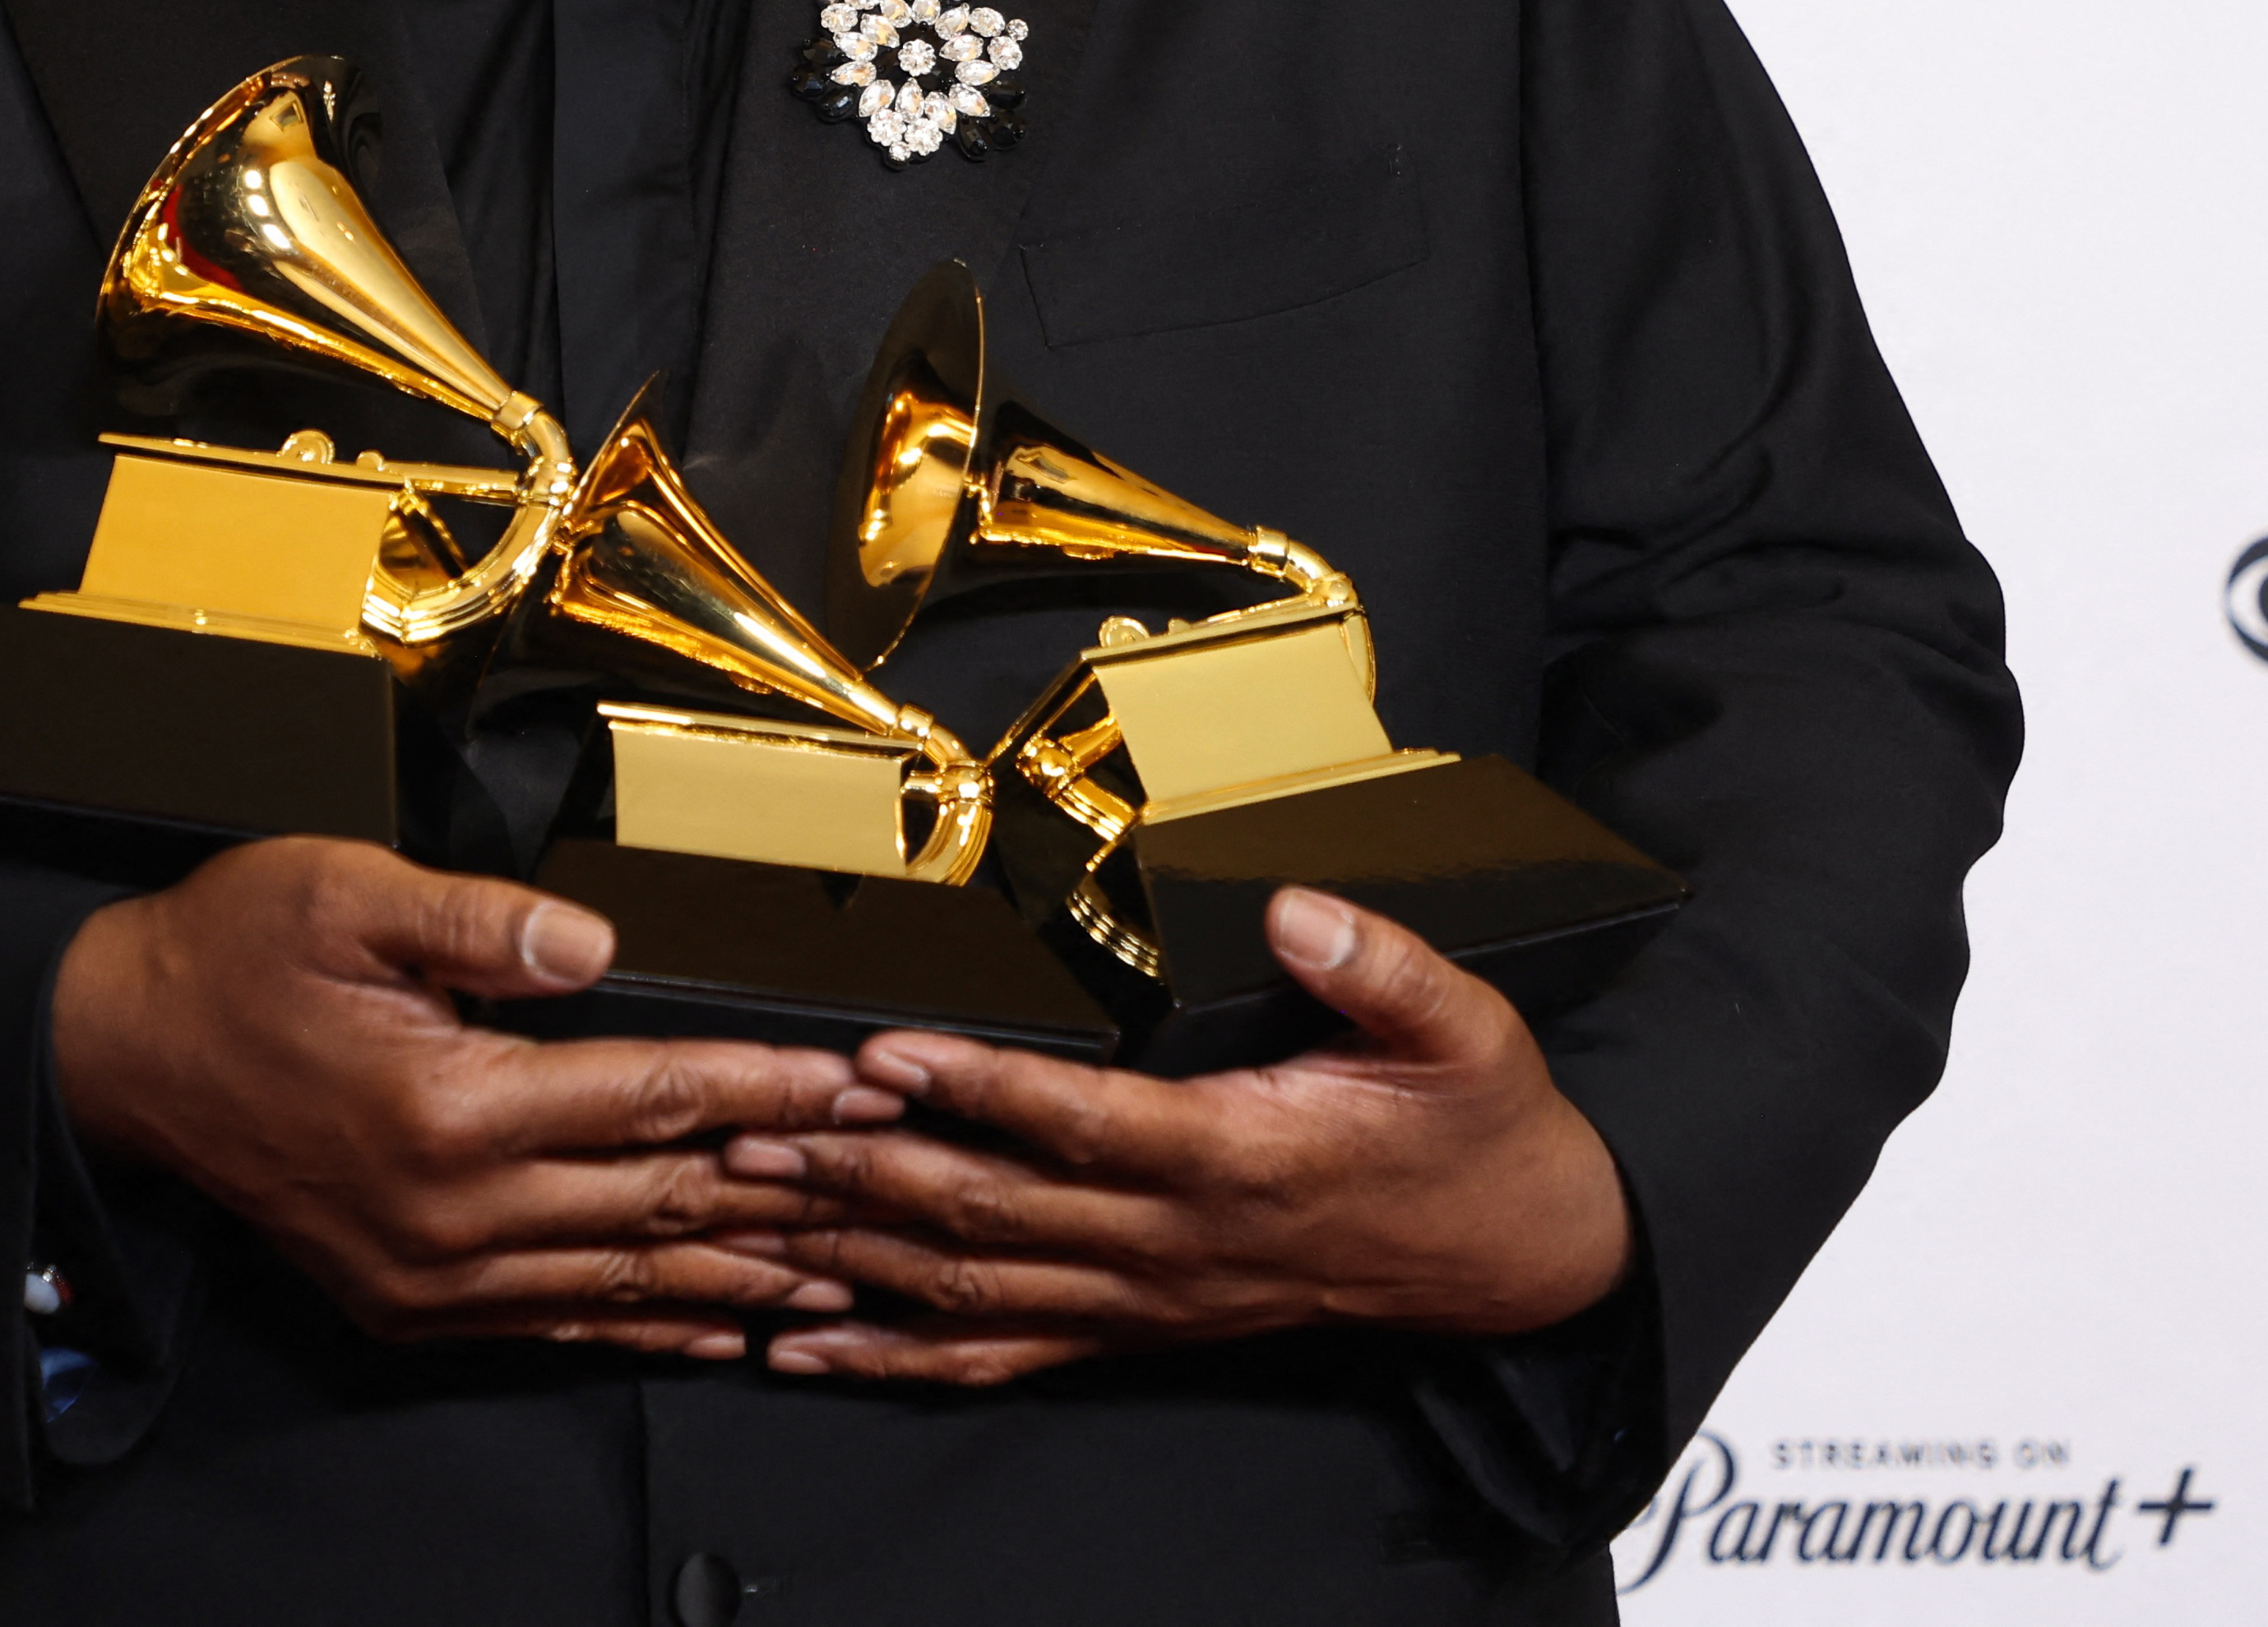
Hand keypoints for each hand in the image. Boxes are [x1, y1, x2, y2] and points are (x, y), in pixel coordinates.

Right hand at [50, 836, 894, 1359]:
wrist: (122, 1052)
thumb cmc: (231, 956)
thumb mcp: (348, 894)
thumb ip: (484, 925)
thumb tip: (595, 944)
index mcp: (448, 1106)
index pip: (653, 1098)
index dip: (768, 1091)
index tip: (855, 1084)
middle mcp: (447, 1210)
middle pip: (658, 1203)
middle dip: (786, 1191)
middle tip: (889, 1184)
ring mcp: (427, 1273)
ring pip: (620, 1279)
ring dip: (736, 1277)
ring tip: (839, 1271)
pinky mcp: (406, 1300)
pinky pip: (552, 1323)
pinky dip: (642, 1326)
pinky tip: (710, 1327)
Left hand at [722, 886, 1631, 1385]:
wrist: (1516, 1257)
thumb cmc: (1477, 1132)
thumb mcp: (1466, 1029)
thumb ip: (1381, 965)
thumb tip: (1296, 909)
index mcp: (1241, 1157)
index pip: (1084, 1123)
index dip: (980, 1090)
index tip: (886, 1052)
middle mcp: (1177, 1242)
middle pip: (995, 1215)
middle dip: (866, 1171)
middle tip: (759, 1130)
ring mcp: (1149, 1297)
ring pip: (976, 1290)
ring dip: (855, 1255)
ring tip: (751, 1215)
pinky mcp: (1138, 1326)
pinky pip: (1001, 1355)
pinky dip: (895, 1358)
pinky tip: (807, 1350)